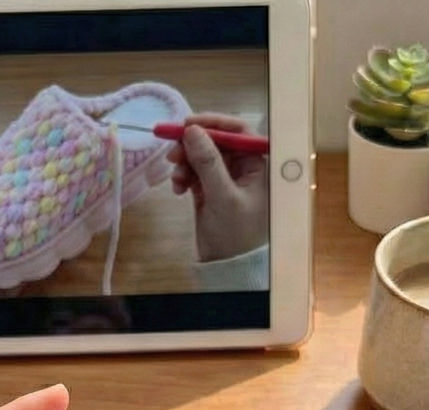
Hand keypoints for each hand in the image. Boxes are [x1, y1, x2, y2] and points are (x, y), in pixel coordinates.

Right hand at [167, 113, 268, 262]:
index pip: (237, 131)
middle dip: (192, 145)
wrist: (226, 267)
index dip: (212, 123)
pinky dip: (183, 177)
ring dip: (185, 163)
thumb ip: (208, 162)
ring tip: (175, 177)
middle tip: (172, 153)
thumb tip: (192, 131)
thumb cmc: (235, 234)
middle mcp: (242, 168)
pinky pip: (194, 173)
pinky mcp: (209, 191)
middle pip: (215, 142)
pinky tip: (177, 189)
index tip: (187, 124)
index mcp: (257, 165)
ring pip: (201, 157)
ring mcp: (224, 179)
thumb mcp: (223, 196)